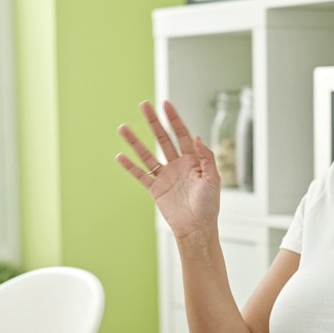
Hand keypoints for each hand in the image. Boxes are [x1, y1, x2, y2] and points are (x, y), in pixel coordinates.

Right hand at [115, 100, 220, 239]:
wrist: (197, 228)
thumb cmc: (209, 205)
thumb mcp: (213, 178)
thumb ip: (205, 156)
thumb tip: (196, 136)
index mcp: (192, 160)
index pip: (181, 134)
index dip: (174, 119)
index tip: (165, 104)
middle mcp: (177, 164)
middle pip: (162, 138)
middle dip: (153, 122)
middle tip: (144, 105)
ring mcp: (165, 176)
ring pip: (147, 154)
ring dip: (135, 141)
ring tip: (122, 128)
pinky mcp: (155, 189)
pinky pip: (140, 175)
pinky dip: (130, 166)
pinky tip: (120, 156)